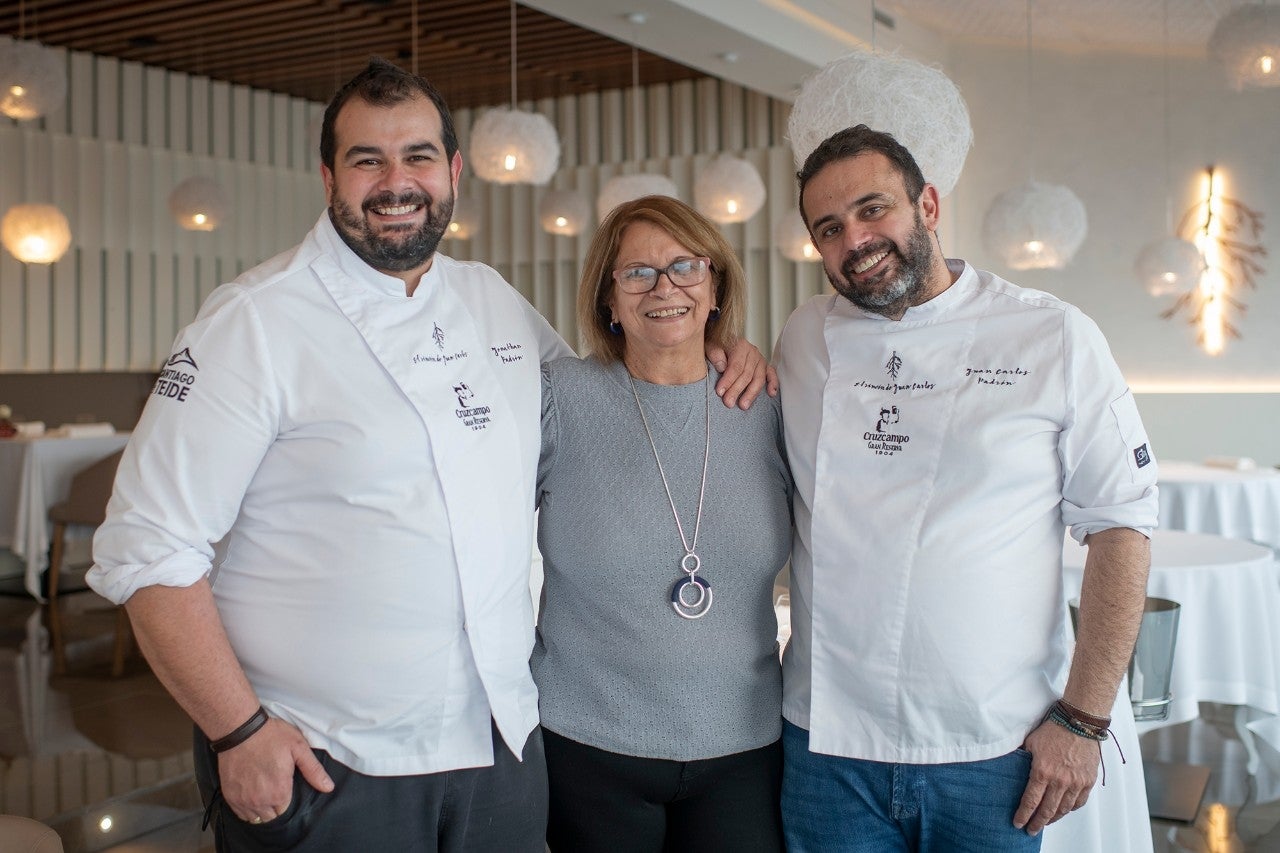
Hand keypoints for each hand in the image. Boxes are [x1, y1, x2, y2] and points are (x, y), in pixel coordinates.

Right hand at [218, 718, 333, 823]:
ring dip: (262, 811)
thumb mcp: (299, 748)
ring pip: (255, 818)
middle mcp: (260, 801)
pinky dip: (247, 809)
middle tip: (277, 791)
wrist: (240, 729)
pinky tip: (251, 797)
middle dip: (276, 808)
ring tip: (265, 795)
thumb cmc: (271, 736)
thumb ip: (314, 770)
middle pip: (272, 817)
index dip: (288, 802)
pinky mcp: (230, 796)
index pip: (286, 812)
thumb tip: (329, 788)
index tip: (287, 790)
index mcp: (279, 792)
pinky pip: (240, 814)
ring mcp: (243, 800)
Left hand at [708, 339, 771, 408]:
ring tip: (743, 405)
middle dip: (737, 390)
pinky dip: (773, 384)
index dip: (728, 380)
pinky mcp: (765, 366)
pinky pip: (772, 375)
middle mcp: (753, 352)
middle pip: (747, 374)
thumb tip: (722, 367)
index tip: (720, 392)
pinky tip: (771, 393)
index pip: (735, 366)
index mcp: (740, 346)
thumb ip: (715, 354)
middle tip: (728, 402)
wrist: (724, 341)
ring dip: (751, 393)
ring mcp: (760, 359)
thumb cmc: (718, 346)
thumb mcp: (711, 346)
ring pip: (759, 378)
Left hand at [1012, 721, 1099, 835]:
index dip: (1023, 815)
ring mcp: (1076, 782)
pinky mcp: (1088, 781)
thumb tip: (1012, 767)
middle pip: (1047, 810)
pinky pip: (1079, 802)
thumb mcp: (1030, 743)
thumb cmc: (1053, 729)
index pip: (1030, 801)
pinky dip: (1071, 809)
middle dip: (1037, 823)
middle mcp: (1060, 781)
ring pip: (1064, 809)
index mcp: (1042, 771)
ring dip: (1054, 818)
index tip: (1018, 824)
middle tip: (1031, 830)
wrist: (1079, 722)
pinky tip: (1064, 810)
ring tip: (1046, 822)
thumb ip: (1023, 759)